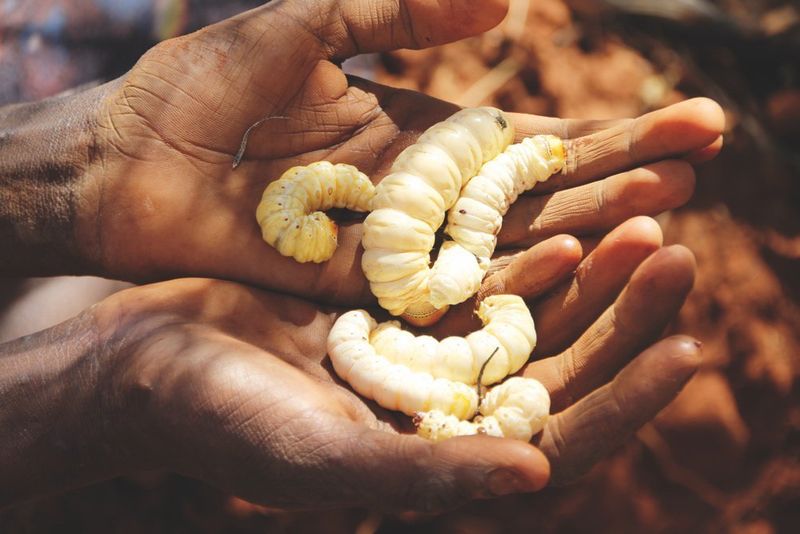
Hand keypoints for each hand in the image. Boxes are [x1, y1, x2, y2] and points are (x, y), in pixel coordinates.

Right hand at [41, 217, 694, 512]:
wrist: (140, 358)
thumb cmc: (220, 421)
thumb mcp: (322, 458)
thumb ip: (427, 475)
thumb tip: (537, 478)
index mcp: (437, 465)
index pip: (560, 444)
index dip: (626, 400)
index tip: (687, 349)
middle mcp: (439, 414)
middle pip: (557, 370)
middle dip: (621, 319)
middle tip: (675, 253)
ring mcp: (419, 356)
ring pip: (526, 316)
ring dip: (586, 273)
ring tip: (644, 221)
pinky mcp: (393, 307)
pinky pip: (476, 277)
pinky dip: (519, 250)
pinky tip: (558, 216)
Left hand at [76, 0, 722, 303]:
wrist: (125, 164)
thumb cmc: (200, 90)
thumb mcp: (305, 25)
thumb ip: (395, 9)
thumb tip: (506, 1)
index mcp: (416, 137)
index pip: (531, 140)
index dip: (607, 130)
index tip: (685, 121)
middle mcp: (420, 198)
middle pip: (537, 192)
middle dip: (619, 175)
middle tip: (701, 162)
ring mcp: (394, 247)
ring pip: (505, 242)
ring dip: (586, 226)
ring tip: (666, 210)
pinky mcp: (358, 287)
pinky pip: (444, 285)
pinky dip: (507, 277)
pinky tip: (575, 264)